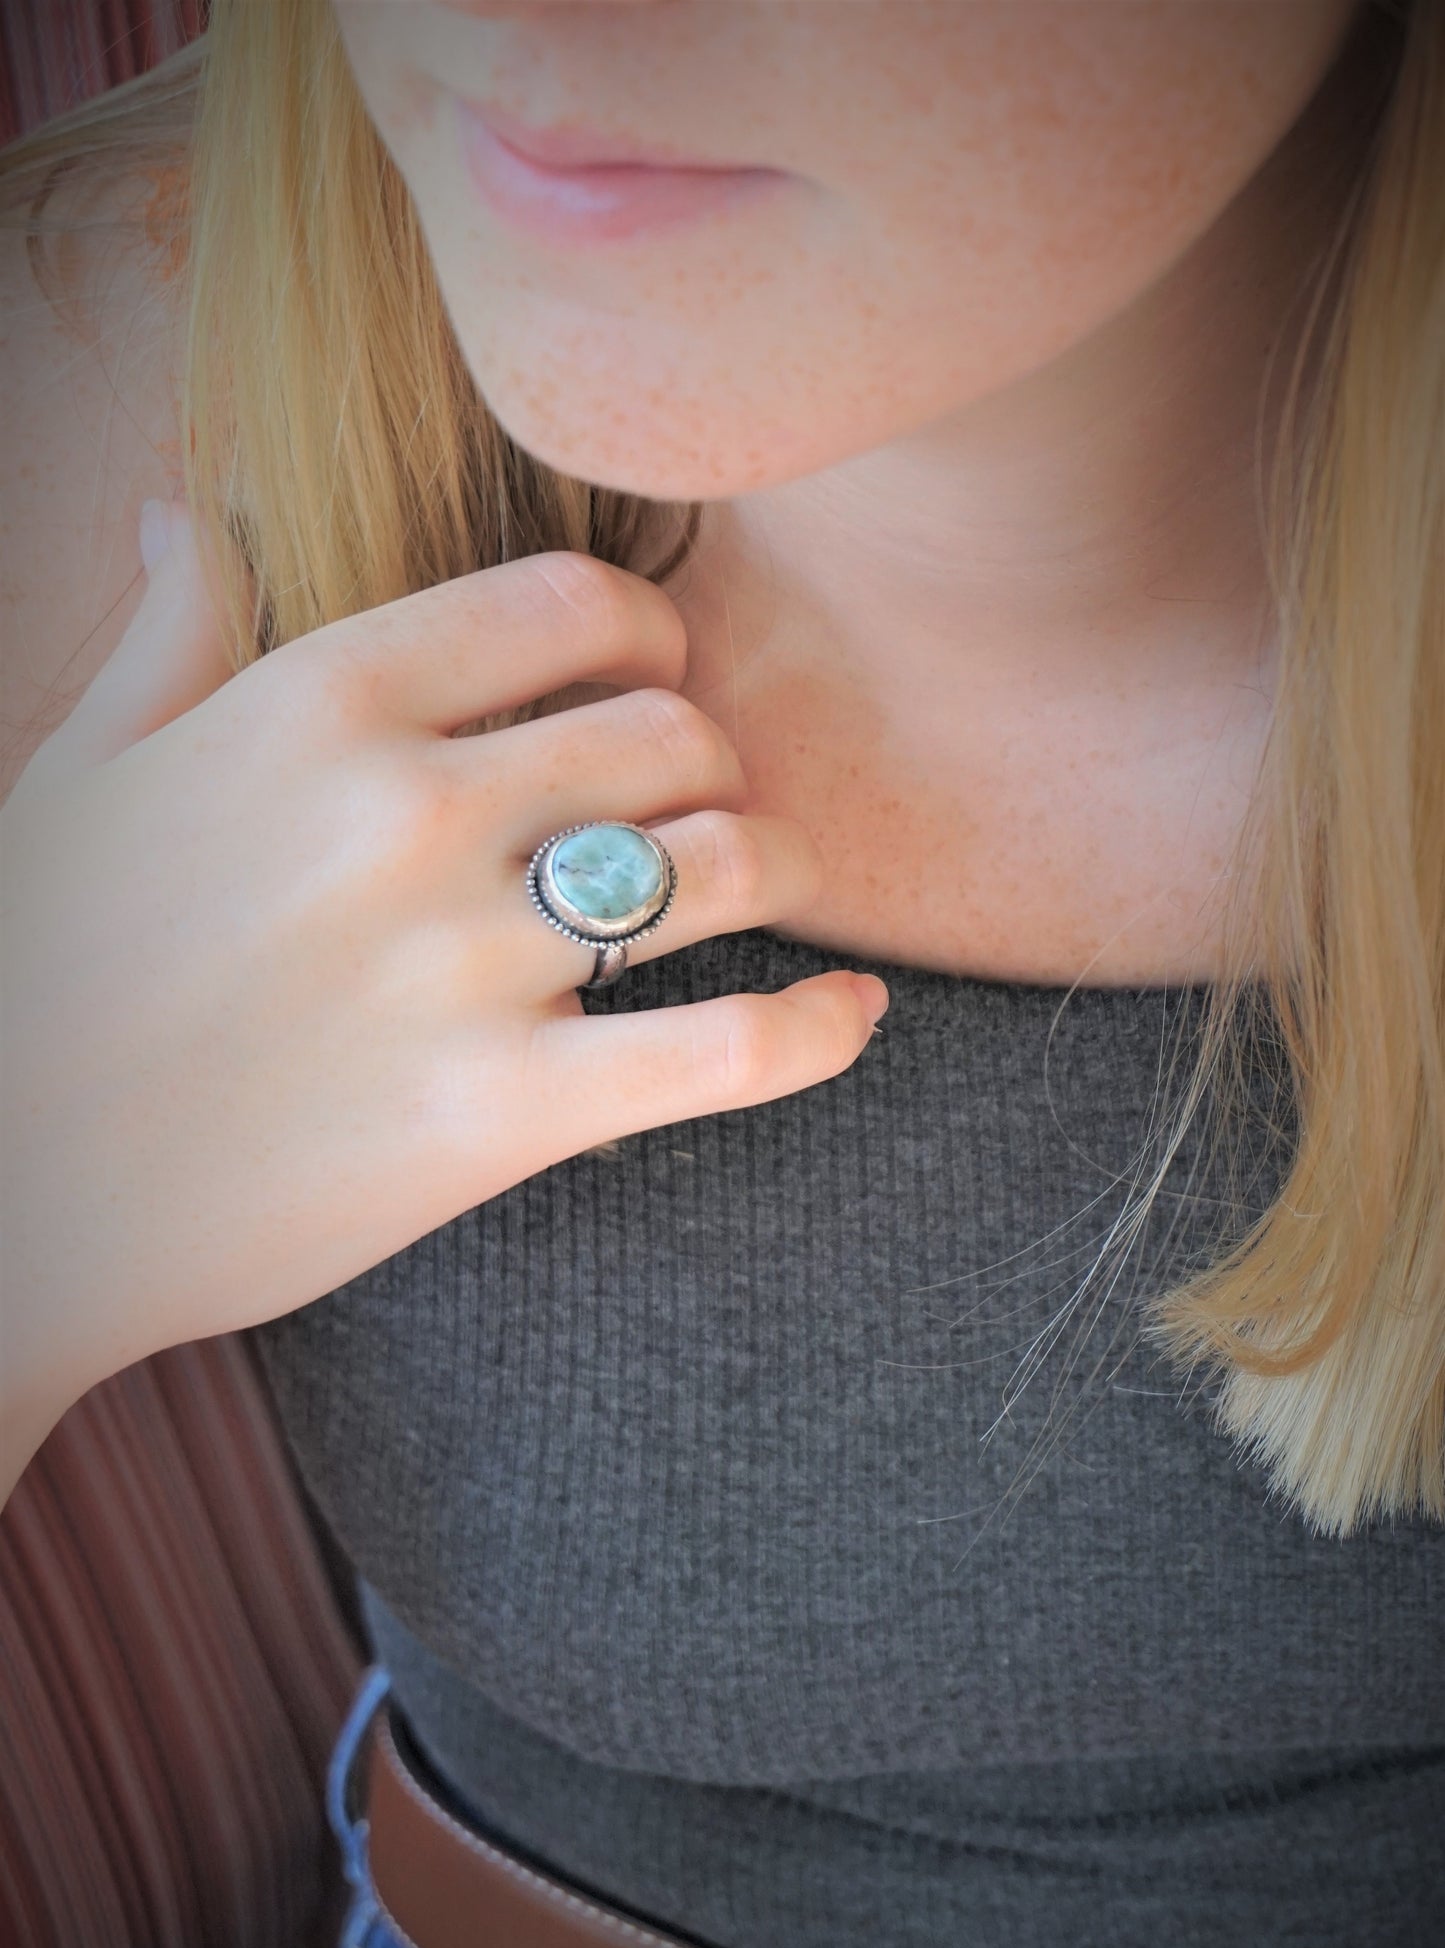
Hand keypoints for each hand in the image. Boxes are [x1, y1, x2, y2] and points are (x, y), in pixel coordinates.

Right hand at [0, 505, 885, 1491]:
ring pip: (727, 864)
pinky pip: (734, 1049)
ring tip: (774, 890)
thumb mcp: (76, 776)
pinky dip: (825, 1031)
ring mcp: (468, 963)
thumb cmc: (33, 977)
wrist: (3, 1198)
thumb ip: (166, 638)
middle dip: (716, 757)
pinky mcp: (508, 1114)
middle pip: (673, 730)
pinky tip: (859, 1016)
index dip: (649, 635)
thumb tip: (175, 514)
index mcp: (319, 701)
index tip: (656, 677)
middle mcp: (412, 808)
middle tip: (701, 803)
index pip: (574, 607)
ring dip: (781, 866)